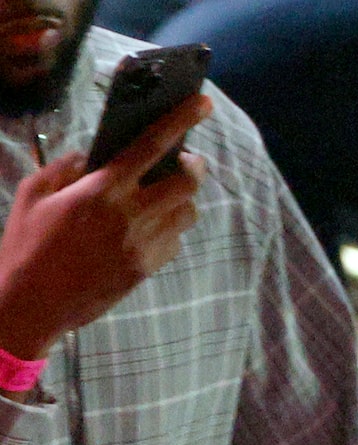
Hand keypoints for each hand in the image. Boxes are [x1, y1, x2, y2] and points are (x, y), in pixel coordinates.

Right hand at [0, 90, 210, 362]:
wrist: (33, 303)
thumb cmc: (27, 244)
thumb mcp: (36, 194)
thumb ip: (66, 167)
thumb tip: (91, 156)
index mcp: (103, 189)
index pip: (153, 145)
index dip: (182, 119)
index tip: (204, 102)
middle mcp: (132, 215)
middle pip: (188, 181)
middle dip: (193, 165)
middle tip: (185, 159)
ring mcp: (145, 244)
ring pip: (188, 212)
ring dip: (183, 198)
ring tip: (162, 193)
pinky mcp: (148, 269)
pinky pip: (175, 240)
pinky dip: (170, 227)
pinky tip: (147, 226)